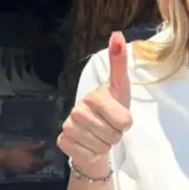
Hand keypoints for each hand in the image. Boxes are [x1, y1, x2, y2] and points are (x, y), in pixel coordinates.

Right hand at [3, 141, 46, 172]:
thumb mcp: (26, 147)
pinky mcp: (21, 172)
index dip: (47, 161)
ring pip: (35, 169)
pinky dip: (32, 167)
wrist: (4, 158)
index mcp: (33, 161)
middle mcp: (31, 168)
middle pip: (39, 167)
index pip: (43, 163)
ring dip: (37, 166)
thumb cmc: (15, 151)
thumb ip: (36, 145)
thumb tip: (44, 142)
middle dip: (42, 164)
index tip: (50, 160)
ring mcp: (26, 171)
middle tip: (44, 160)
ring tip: (37, 161)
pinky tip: (29, 163)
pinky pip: (29, 170)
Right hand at [56, 31, 132, 173]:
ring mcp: (68, 126)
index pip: (124, 121)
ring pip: (101, 147)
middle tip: (109, 128)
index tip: (119, 118)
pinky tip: (88, 144)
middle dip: (115, 135)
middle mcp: (78, 110)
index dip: (126, 124)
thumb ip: (119, 62)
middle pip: (113, 135)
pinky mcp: (62, 142)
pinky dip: (93, 153)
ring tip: (100, 136)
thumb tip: (118, 34)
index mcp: (93, 96)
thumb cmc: (111, 109)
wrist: (95, 133)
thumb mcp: (120, 88)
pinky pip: (88, 154)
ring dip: (105, 145)